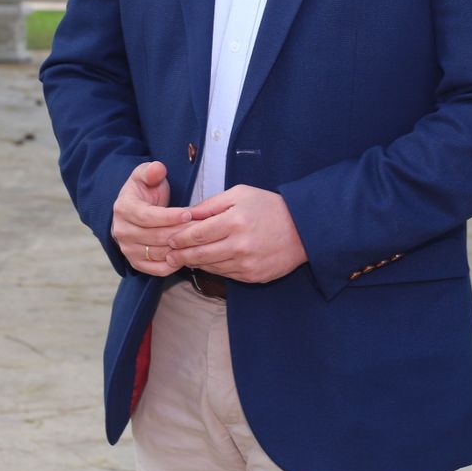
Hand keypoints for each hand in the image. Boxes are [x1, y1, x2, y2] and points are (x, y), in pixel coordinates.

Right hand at [112, 161, 191, 275]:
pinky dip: (174, 264)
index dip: (170, 216)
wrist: (135, 210)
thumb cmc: (145, 191)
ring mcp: (127, 249)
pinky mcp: (136, 263)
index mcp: (123, 208)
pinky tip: (188, 253)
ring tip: (199, 240)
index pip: (148, 217)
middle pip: (156, 237)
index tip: (189, 213)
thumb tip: (157, 168)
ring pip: (159, 253)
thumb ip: (151, 171)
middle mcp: (121, 231)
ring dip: (181, 248)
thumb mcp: (146, 175)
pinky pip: (157, 269)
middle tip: (202, 228)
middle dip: (181, 232)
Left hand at [167, 186, 307, 283]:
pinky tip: (206, 263)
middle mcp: (240, 245)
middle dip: (180, 255)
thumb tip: (187, 214)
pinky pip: (226, 274)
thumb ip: (212, 204)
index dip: (180, 238)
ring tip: (182, 259)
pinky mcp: (253, 276)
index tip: (169, 239)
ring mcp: (246, 263)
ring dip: (195, 263)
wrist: (303, 229)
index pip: (197, 233)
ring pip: (211, 266)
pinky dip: (213, 268)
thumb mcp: (241, 194)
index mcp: (235, 221)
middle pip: (200, 254)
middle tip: (167, 255)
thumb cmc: (270, 206)